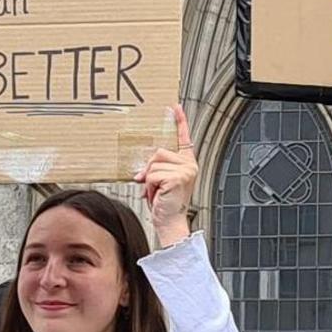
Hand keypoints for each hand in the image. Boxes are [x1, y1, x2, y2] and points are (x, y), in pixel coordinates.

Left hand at [135, 105, 197, 252]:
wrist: (170, 223)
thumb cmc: (166, 206)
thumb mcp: (159, 183)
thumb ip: (154, 170)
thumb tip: (142, 171)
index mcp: (186, 164)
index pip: (184, 139)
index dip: (180, 122)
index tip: (175, 107)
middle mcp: (188, 165)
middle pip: (159, 153)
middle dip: (150, 170)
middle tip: (152, 187)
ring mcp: (185, 171)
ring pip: (154, 165)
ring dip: (149, 181)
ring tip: (157, 193)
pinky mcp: (177, 177)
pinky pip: (152, 175)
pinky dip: (149, 186)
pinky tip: (158, 195)